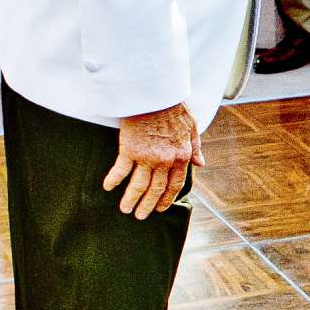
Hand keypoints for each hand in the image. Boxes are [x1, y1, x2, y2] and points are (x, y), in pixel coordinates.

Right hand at [103, 103, 201, 219]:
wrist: (155, 94)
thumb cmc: (174, 108)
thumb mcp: (192, 127)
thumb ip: (195, 147)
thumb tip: (201, 164)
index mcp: (181, 156)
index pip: (175, 184)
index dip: (167, 198)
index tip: (160, 208)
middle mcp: (165, 160)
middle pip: (156, 189)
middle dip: (148, 205)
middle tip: (140, 216)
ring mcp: (147, 156)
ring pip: (139, 185)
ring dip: (131, 199)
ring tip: (125, 209)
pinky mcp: (130, 149)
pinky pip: (121, 170)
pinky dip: (114, 180)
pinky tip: (108, 187)